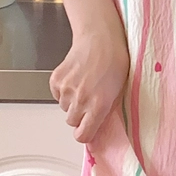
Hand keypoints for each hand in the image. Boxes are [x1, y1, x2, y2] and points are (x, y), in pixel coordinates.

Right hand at [49, 21, 129, 144]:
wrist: (100, 39)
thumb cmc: (115, 63)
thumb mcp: (119, 92)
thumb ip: (106, 112)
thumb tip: (98, 129)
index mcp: (98, 106)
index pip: (83, 136)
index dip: (85, 134)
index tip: (87, 130)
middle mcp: (80, 100)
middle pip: (72, 122)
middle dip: (80, 115)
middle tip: (89, 101)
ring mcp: (66, 89)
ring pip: (64, 108)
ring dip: (72, 101)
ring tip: (84, 85)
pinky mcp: (56, 80)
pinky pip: (56, 95)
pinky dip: (63, 90)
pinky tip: (75, 78)